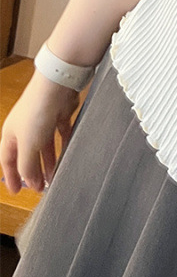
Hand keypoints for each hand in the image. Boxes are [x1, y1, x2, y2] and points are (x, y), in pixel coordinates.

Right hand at [0, 70, 80, 193]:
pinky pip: (62, 134)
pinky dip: (64, 146)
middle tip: (42, 187)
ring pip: (46, 146)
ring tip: (56, 177)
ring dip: (50, 162)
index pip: (8, 160)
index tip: (17, 191)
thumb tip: (30, 181)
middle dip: (34, 172)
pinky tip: (69, 156)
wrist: (58, 85)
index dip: (11, 176)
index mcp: (10, 134)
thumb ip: (27, 166)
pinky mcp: (61, 114)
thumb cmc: (37, 112)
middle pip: (28, 154)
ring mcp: (44, 121)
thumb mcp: (27, 145)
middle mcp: (26, 128)